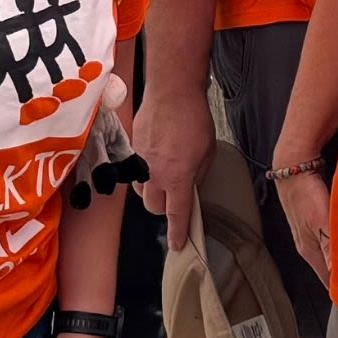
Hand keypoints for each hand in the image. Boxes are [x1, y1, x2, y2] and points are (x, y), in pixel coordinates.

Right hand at [133, 77, 216, 250]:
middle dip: (164, 209)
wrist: (171, 92)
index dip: (177, 233)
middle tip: (176, 198)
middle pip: (153, 208)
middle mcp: (154, 175)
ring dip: (152, 191)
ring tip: (166, 176)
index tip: (177, 244)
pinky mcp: (130, 150)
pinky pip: (135, 171)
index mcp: (177, 178)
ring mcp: (139, 163)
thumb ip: (198, 175)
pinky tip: (156, 158)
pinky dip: (145, 172)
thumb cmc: (194, 119)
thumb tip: (192, 188)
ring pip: (140, 191)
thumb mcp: (208, 152)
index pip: (176, 215)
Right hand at [278, 169, 332, 282]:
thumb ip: (330, 247)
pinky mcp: (316, 222)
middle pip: (332, 270)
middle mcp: (310, 247)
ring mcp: (312, 235)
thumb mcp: (320, 222)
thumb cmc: (305, 194)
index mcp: (310, 252)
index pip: (329, 281)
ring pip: (333, 255)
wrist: (293, 168)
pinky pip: (333, 240)